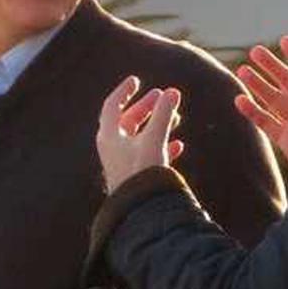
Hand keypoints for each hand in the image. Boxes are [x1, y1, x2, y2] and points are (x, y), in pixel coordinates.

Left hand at [96, 77, 183, 192]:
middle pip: (128, 120)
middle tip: (162, 96)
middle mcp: (113, 147)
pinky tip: (178, 145)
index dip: (125, 91)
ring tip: (176, 117)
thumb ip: (164, 114)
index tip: (136, 80)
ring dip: (157, 125)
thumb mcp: (153, 139)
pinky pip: (148, 154)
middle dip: (147, 107)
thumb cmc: (141, 172)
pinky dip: (162, 145)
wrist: (139, 208)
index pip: (113, 105)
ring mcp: (124, 161)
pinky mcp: (136, 174)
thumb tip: (173, 92)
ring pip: (140, 136)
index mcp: (109, 135)